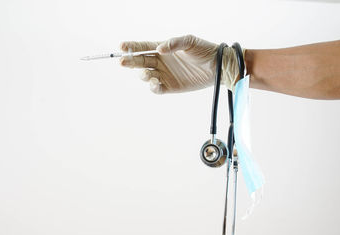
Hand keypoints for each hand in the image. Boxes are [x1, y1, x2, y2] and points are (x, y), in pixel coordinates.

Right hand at [120, 35, 240, 93]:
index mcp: (163, 49)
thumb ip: (174, 43)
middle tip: (122, 61)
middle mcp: (161, 61)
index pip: (143, 47)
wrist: (217, 67)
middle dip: (130, 61)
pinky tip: (155, 83)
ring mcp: (164, 75)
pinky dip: (153, 87)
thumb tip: (159, 48)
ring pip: (146, 75)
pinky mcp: (170, 87)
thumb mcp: (190, 42)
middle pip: (140, 61)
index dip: (132, 47)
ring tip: (147, 74)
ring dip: (143, 74)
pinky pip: (156, 88)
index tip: (122, 47)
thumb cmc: (204, 50)